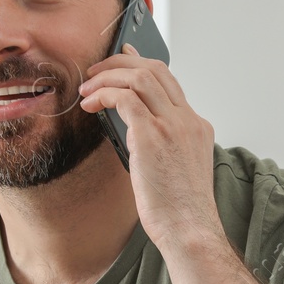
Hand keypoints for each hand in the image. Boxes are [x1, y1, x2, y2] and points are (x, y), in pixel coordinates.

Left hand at [78, 43, 221, 250]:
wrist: (189, 228)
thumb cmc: (179, 209)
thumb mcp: (176, 167)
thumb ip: (162, 143)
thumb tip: (131, 129)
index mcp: (197, 126)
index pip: (169, 82)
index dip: (143, 64)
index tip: (124, 55)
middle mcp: (188, 120)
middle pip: (155, 69)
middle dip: (120, 62)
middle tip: (96, 69)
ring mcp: (173, 125)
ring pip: (139, 77)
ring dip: (107, 76)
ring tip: (87, 88)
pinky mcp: (153, 135)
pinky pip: (124, 98)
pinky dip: (104, 94)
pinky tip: (90, 105)